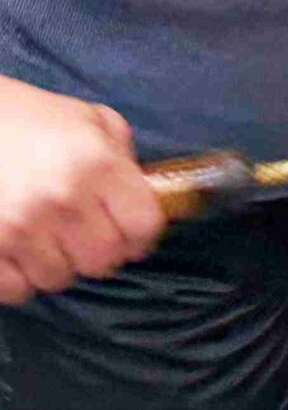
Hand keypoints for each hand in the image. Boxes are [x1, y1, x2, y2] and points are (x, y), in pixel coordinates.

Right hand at [0, 78, 163, 304]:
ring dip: (59, 265)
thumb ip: (125, 159)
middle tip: (87, 237)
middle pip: (103, 260)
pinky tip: (21, 253)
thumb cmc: (34, 120)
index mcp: (98, 165)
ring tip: (49, 240)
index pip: (143, 226)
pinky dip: (22, 279)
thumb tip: (147, 198)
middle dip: (101, 252)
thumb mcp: (94, 121)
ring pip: (59, 279)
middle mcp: (63, 199)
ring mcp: (20, 227)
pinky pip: (18, 290)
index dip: (142, 235)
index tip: (132, 234)